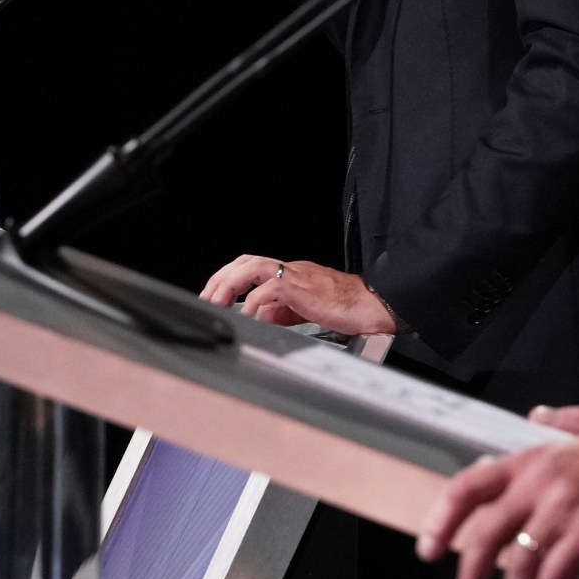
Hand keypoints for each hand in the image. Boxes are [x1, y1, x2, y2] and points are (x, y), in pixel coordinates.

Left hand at [199, 255, 395, 334]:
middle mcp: (290, 270)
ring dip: (229, 284)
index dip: (226, 278)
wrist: (371, 306)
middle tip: (206, 299)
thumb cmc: (345, 307)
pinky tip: (246, 314)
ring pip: (253, 267)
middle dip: (220, 279)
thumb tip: (260, 316)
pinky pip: (270, 289)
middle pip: (245, 262)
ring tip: (216, 302)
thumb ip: (280, 312)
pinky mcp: (302, 288)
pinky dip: (253, 301)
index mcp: (289, 273)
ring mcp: (296, 276)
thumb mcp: (304, 311)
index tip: (211, 296)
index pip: (249, 266)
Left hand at [415, 427, 578, 578]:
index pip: (468, 487)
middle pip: (486, 535)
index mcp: (532, 458)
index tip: (429, 547)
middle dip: (470, 574)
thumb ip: (564, 421)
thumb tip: (540, 413)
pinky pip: (556, 573)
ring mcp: (565, 509)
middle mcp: (540, 484)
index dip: (442, 520)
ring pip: (519, 562)